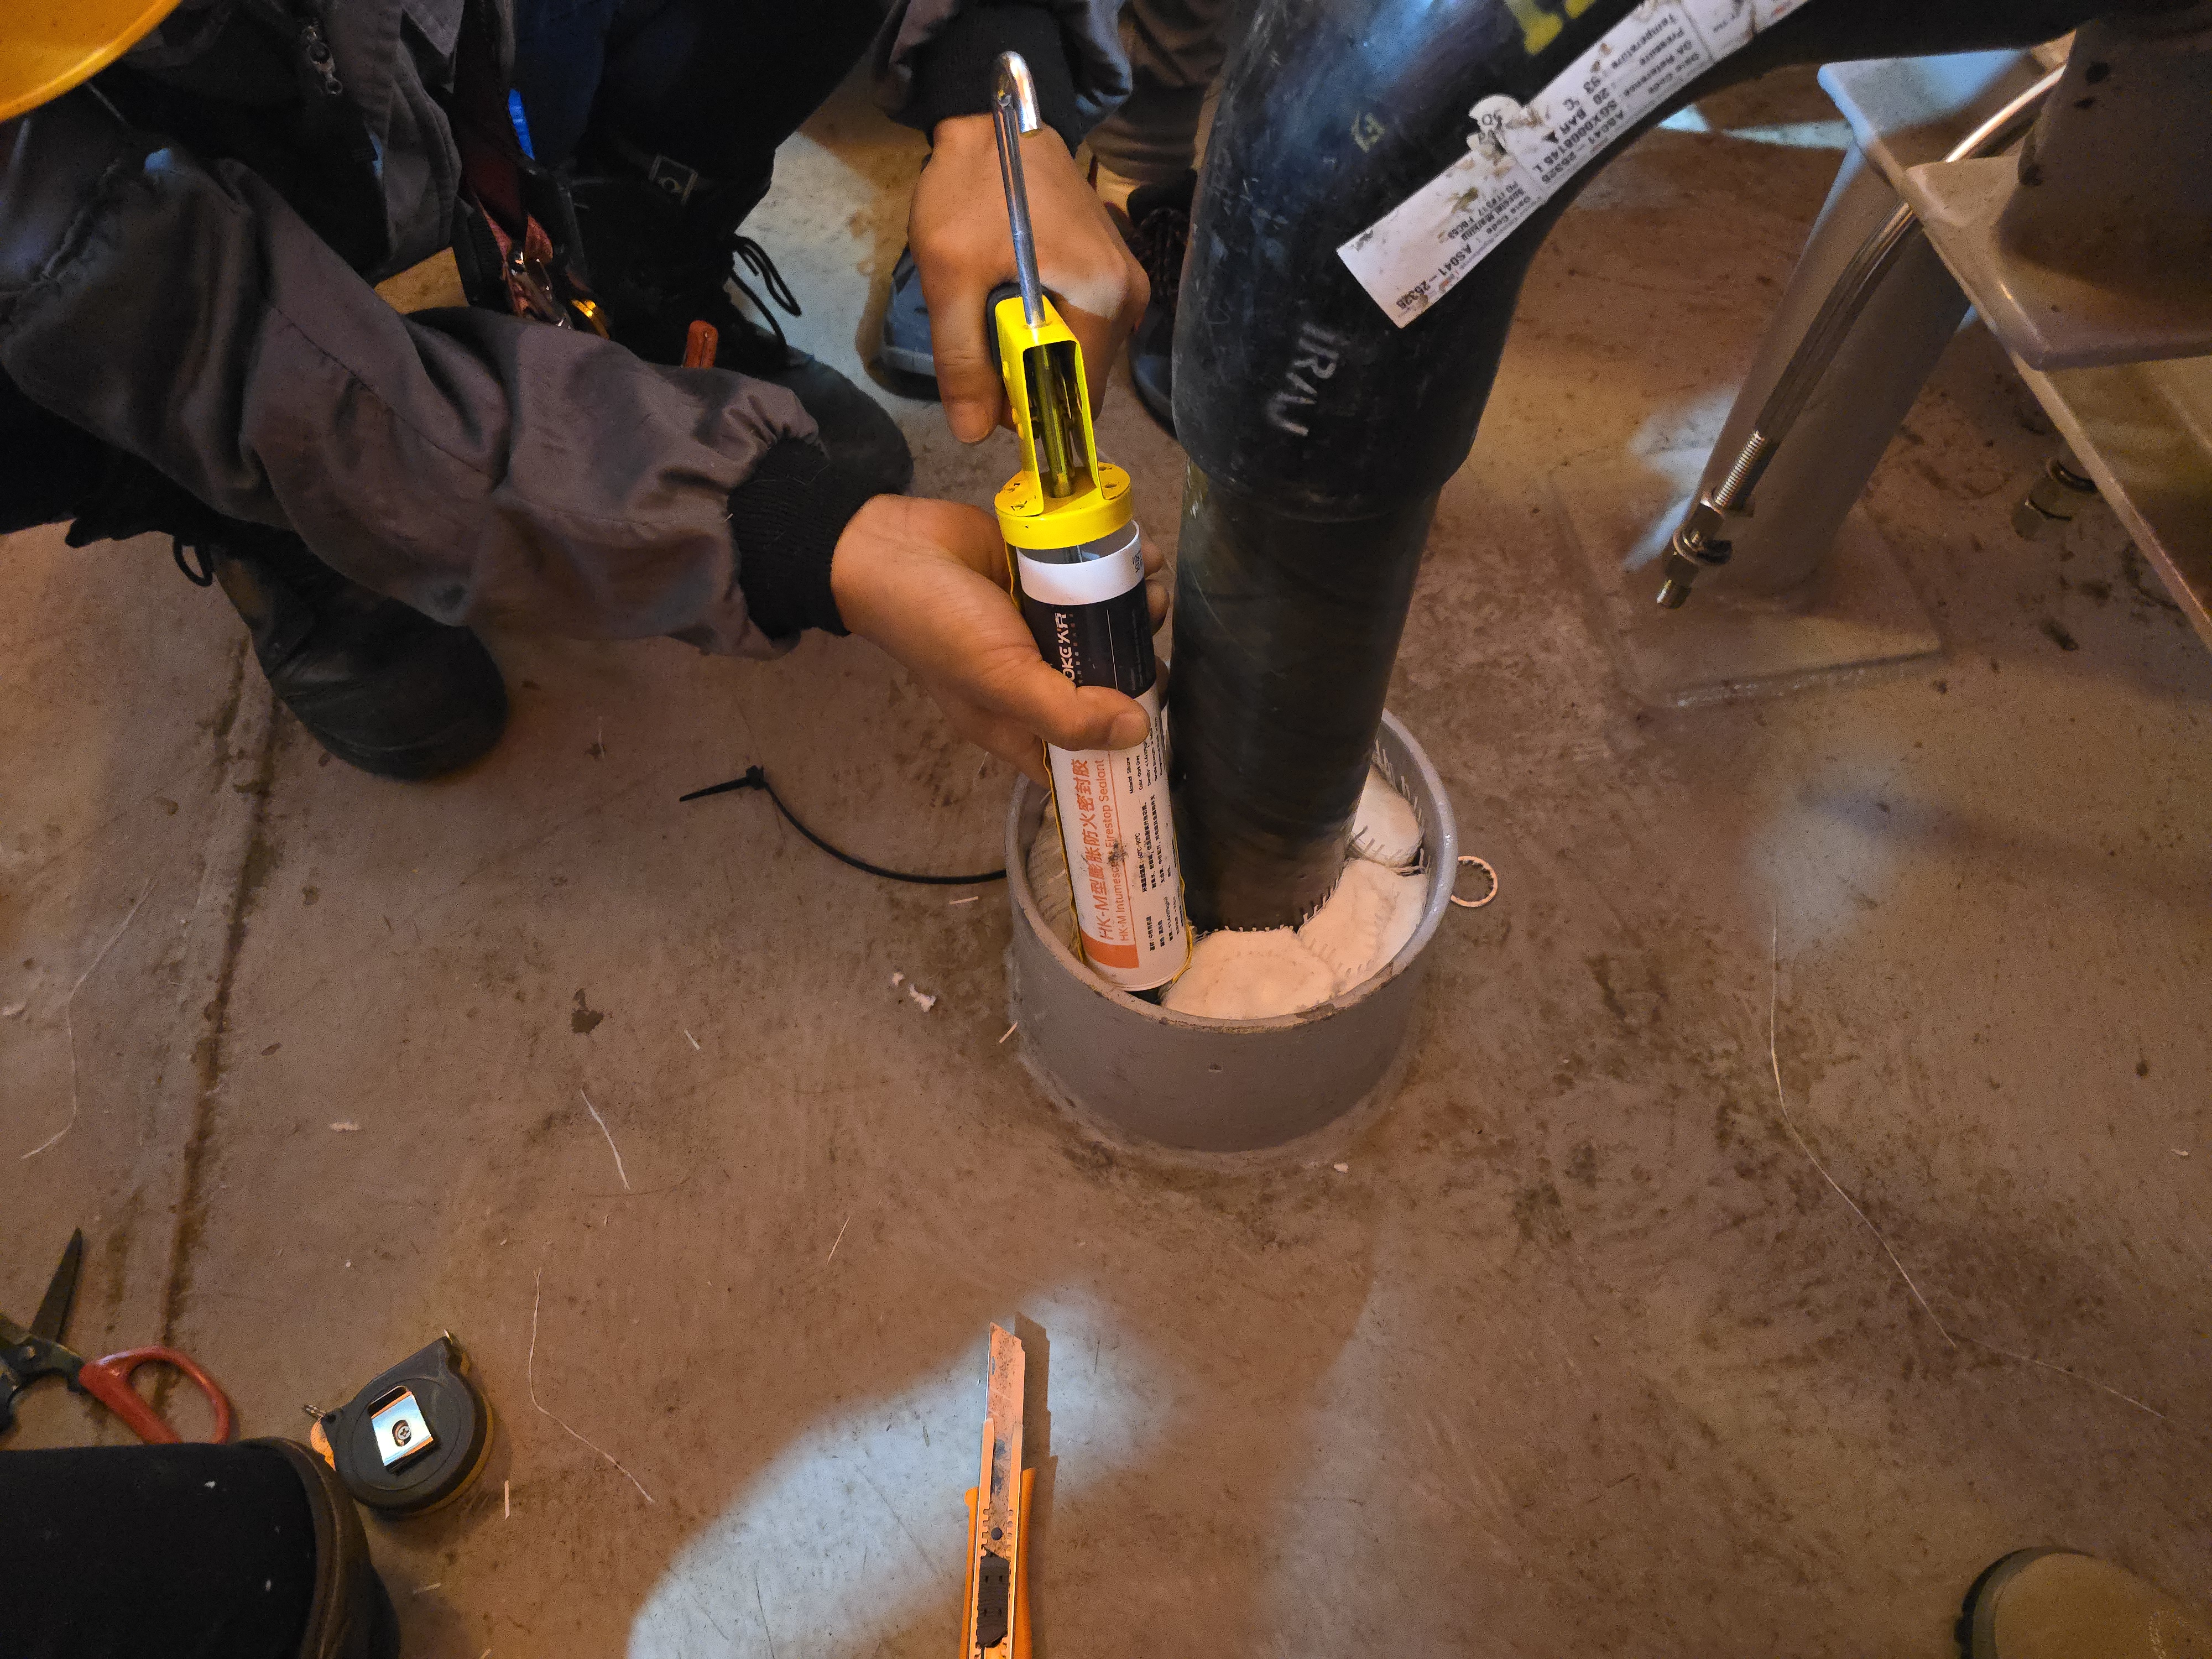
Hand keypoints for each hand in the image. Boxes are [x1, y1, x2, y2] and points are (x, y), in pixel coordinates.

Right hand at [830, 495, 1168, 784]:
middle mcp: (1038, 679)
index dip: (1123, 756)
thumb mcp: (1000, 681)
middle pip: (1110, 689)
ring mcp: (1048, 626)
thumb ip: (1067, 714)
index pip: (1082, 759)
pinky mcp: (1051, 577)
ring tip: (1149, 593)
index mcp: (1019, 723)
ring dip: (1141, 610)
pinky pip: (1101, 579)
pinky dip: (1128, 569)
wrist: (894, 546)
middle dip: (1142, 668)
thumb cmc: (937, 624)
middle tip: (1154, 645)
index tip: (1164, 738)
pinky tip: (1144, 561)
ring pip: (1113, 628)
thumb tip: (1138, 732)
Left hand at [909, 114, 1148, 443]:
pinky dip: (1043, 327)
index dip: (1034, 412)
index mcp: (1104, 299)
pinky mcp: (1108, 268)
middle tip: (979, 348)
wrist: (992, 117)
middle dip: (1030, 379)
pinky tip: (1008, 298)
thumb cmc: (974, 188)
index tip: (989, 394)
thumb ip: (962, 359)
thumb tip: (973, 434)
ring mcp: (1123, 279)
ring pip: (1076, 352)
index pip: (1080, 398)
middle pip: (1079, 377)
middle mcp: (1128, 295)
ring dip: (1032, 352)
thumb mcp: (952, 276)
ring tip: (990, 314)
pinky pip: (1079, 323)